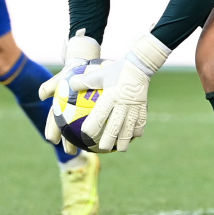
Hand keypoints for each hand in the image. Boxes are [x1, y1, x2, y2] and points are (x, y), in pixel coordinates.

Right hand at [39, 32, 101, 153]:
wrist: (85, 63)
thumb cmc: (72, 71)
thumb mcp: (62, 76)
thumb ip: (51, 85)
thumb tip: (41, 96)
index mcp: (60, 106)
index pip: (54, 120)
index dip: (52, 130)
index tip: (52, 140)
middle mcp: (70, 111)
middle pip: (68, 129)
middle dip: (68, 142)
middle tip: (70, 152)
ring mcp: (81, 112)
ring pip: (82, 128)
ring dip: (83, 140)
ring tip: (87, 150)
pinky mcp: (94, 111)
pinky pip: (98, 120)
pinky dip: (101, 128)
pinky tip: (106, 137)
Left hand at [79, 33, 169, 151]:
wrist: (139, 65)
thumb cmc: (116, 69)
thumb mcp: (99, 73)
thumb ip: (84, 81)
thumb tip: (69, 84)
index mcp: (111, 96)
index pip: (101, 113)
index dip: (94, 125)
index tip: (86, 135)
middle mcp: (123, 103)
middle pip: (116, 125)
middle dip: (110, 139)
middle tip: (103, 149)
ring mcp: (135, 106)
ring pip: (131, 127)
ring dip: (126, 139)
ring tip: (121, 149)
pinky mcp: (143, 107)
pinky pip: (142, 121)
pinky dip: (138, 130)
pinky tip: (134, 136)